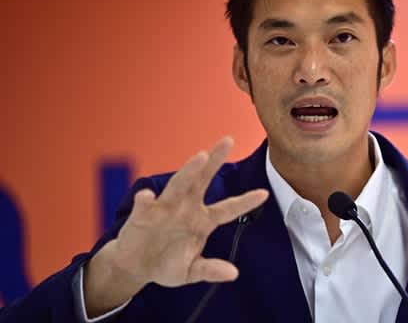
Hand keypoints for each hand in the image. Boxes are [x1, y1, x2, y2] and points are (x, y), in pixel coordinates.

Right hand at [84, 137, 267, 315]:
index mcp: (203, 220)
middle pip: (203, 180)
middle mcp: (187, 207)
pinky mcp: (143, 213)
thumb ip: (210, 269)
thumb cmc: (167, 264)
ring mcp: (166, 207)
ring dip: (189, 171)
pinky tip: (147, 196)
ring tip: (200, 157)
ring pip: (179, 184)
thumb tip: (233, 273)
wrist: (136, 266)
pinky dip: (145, 199)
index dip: (245, 202)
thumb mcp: (191, 271)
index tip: (264, 193)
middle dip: (215, 160)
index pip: (228, 209)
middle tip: (228, 140)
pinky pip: (145, 204)